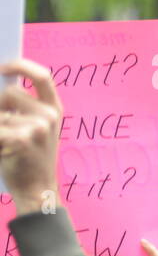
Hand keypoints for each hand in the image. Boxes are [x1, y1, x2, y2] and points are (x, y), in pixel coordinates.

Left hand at [0, 59, 62, 215]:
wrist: (37, 189)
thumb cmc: (29, 158)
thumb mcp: (35, 129)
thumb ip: (23, 108)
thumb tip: (3, 89)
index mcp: (54, 110)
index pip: (42, 76)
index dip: (21, 66)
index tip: (3, 68)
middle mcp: (50, 115)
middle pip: (11, 92)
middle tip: (5, 129)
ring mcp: (39, 127)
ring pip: (0, 112)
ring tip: (6, 146)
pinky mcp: (23, 138)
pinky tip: (5, 151)